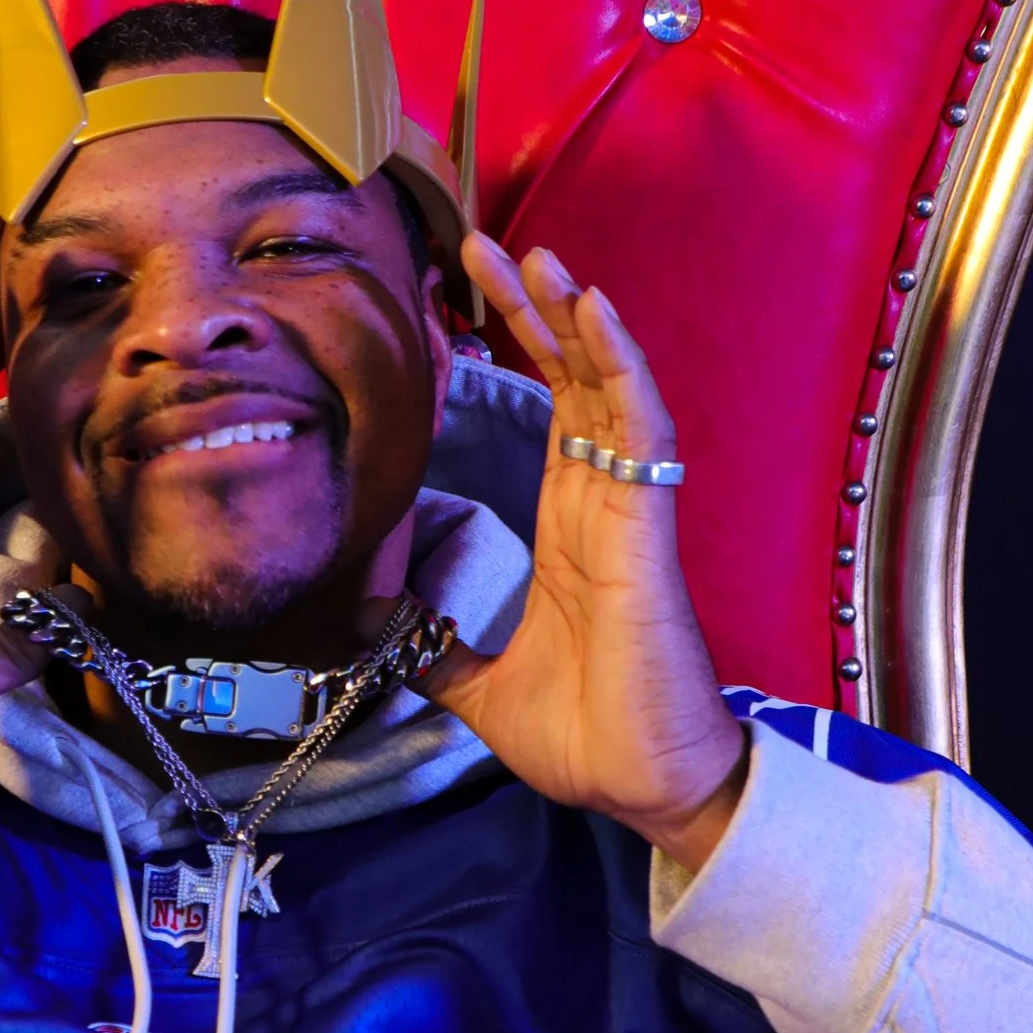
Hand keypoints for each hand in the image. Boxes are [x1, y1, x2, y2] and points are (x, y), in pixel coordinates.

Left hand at [432, 239, 746, 869]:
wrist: (646, 787)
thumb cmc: (592, 738)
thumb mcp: (483, 689)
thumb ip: (439, 648)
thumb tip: (383, 628)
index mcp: (569, 529)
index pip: (544, 412)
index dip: (514, 349)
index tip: (464, 295)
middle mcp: (601, 506)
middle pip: (571, 380)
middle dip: (530, 310)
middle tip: (482, 245)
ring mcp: (630, 513)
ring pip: (608, 388)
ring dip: (576, 319)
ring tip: (540, 255)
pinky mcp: (649, 531)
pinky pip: (643, 432)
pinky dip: (622, 368)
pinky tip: (596, 316)